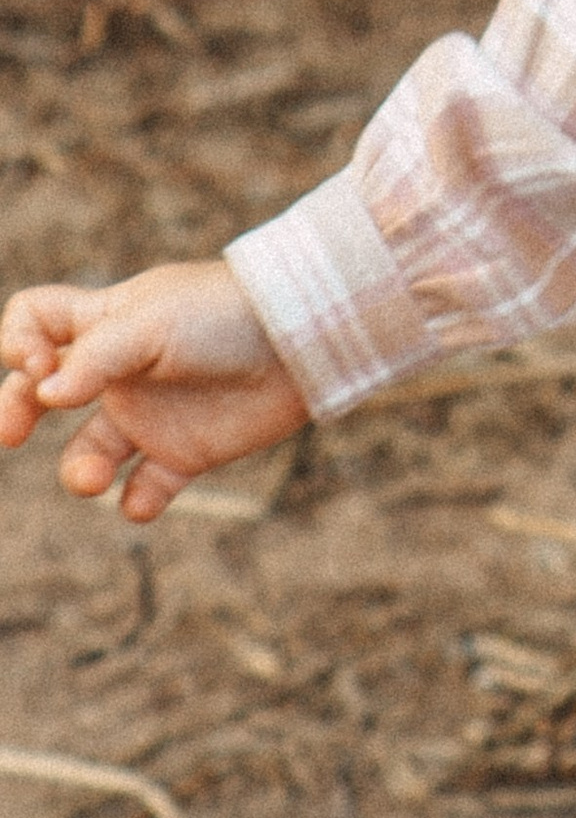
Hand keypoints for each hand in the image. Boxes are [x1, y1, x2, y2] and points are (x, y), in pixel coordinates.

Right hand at [0, 263, 310, 522]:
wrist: (304, 338)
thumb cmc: (224, 314)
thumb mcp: (150, 323)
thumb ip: (93, 359)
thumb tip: (42, 394)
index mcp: (105, 322)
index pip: (35, 322)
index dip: (18, 343)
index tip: (40, 363)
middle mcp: (119, 371)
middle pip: (41, 395)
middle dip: (13, 413)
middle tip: (11, 434)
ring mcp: (152, 414)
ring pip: (87, 454)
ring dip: (78, 472)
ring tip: (94, 478)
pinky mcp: (186, 452)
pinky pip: (146, 489)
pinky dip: (137, 502)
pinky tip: (142, 500)